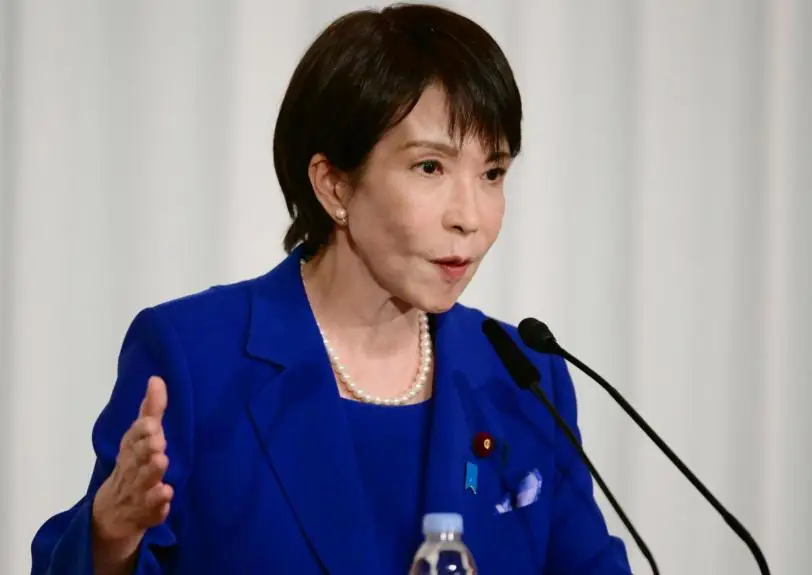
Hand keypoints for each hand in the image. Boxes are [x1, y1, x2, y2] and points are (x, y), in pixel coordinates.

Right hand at [92, 376, 173, 564]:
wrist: (111, 514)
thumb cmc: (131, 467)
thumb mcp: (139, 438)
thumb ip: (151, 410)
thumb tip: (157, 378)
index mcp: (129, 452)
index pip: (131, 439)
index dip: (141, 432)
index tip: (151, 423)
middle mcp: (130, 471)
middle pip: (136, 461)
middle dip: (146, 451)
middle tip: (158, 443)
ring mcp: (135, 495)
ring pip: (143, 485)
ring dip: (152, 474)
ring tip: (161, 462)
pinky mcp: (144, 515)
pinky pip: (151, 512)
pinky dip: (158, 506)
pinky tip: (166, 496)